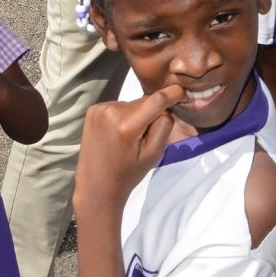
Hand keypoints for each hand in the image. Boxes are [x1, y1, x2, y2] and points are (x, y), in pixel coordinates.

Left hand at [76, 82, 183, 207]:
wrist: (97, 185)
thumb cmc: (128, 174)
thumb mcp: (153, 154)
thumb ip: (164, 127)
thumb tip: (167, 105)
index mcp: (126, 126)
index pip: (156, 100)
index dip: (172, 94)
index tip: (182, 91)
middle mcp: (110, 111)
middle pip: (144, 102)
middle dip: (151, 113)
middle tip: (146, 137)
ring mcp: (99, 109)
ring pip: (132, 104)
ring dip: (137, 115)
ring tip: (130, 139)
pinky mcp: (93, 109)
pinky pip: (119, 106)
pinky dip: (124, 115)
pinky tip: (118, 134)